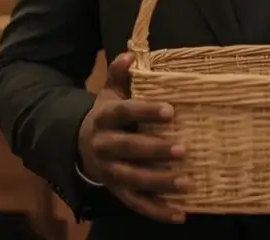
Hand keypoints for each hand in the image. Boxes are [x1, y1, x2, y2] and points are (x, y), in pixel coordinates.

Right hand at [77, 52, 189, 222]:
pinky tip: (180, 215)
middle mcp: (105, 147)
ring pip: (134, 179)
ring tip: (188, 183)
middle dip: (156, 150)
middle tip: (184, 149)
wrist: (81, 146)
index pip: (124, 114)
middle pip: (129, 149)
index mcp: (104, 119)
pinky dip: (157, 211)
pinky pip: (136, 204)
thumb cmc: (108, 115)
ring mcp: (111, 172)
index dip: (146, 111)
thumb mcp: (109, 94)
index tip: (171, 110)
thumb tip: (129, 53)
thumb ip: (120, 75)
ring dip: (161, 183)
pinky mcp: (118, 191)